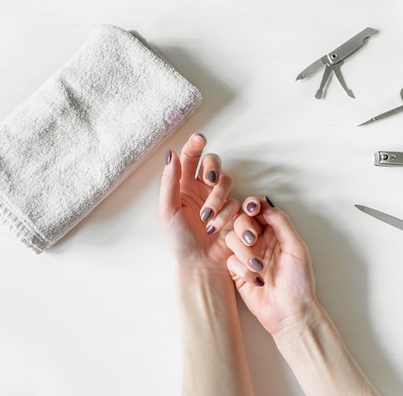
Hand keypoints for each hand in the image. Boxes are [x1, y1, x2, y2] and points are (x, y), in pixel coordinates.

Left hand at [158, 133, 238, 271]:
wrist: (199, 263)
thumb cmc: (180, 240)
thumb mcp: (167, 211)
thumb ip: (169, 182)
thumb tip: (171, 154)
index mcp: (183, 184)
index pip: (189, 157)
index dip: (195, 145)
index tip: (200, 138)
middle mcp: (201, 188)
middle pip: (212, 162)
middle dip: (212, 168)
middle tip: (207, 179)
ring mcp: (219, 198)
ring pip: (225, 181)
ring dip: (216, 198)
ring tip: (206, 219)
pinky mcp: (234, 210)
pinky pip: (234, 202)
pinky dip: (225, 214)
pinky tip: (215, 228)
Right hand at [225, 197, 318, 334]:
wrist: (290, 311)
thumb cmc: (298, 281)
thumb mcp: (295, 246)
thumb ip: (281, 223)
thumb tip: (265, 204)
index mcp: (275, 231)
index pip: (258, 209)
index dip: (252, 205)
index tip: (252, 209)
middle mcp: (259, 240)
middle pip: (240, 220)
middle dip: (244, 227)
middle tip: (252, 239)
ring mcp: (246, 255)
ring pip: (231, 238)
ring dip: (244, 251)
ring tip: (258, 266)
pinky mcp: (237, 271)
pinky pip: (230, 260)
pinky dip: (242, 268)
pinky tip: (256, 280)